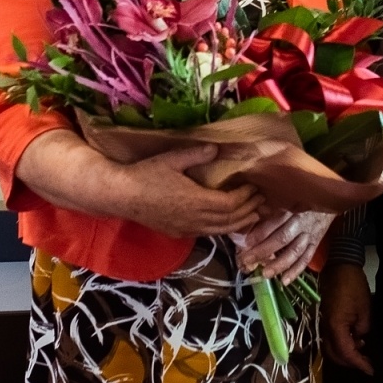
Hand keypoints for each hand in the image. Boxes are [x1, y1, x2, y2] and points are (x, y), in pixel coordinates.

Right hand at [108, 145, 263, 238]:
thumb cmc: (145, 175)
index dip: (245, 198)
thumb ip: (197, 154)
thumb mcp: (172, 159)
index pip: (230, 204)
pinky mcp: (178, 233)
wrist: (120, 195)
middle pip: (229, 220)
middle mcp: (194, 219)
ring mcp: (186, 229)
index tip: (255, 187)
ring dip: (238, 224)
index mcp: (196, 201)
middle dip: (248, 211)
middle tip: (262, 202)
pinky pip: (207, 234)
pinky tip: (226, 223)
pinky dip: (222, 229)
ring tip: (252, 216)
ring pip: (220, 231)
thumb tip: (217, 148)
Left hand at [236, 209, 336, 283]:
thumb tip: (247, 225)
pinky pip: (306, 259)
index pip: (273, 223)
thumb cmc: (300, 200)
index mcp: (290, 210)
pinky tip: (284, 281)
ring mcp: (309, 235)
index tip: (245, 243)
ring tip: (266, 274)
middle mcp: (300, 222)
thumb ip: (269, 211)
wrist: (327, 199)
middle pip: (282, 239)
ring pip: (294, 252)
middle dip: (264, 251)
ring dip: (279, 264)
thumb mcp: (285, 200)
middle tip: (248, 261)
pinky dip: (296, 271)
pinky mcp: (315, 244)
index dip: (259, 234)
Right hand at [319, 263, 373, 374]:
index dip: (358, 363)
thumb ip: (362, 328)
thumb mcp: (365, 309)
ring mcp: (323, 322)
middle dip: (350, 362)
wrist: (339, 266)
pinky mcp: (324, 317)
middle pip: (334, 354)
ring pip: (331, 346)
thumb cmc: (353, 285)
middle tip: (366, 363)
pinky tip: (354, 337)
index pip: (346, 352)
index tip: (370, 370)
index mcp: (335, 326)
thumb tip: (358, 337)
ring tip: (361, 349)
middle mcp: (325, 327)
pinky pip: (330, 337)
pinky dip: (341, 342)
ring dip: (345, 352)